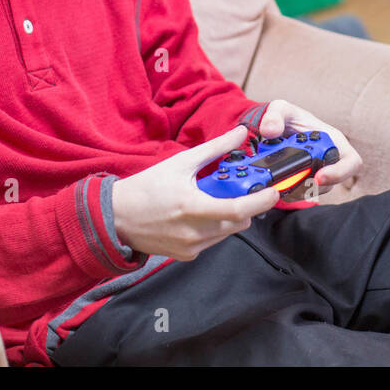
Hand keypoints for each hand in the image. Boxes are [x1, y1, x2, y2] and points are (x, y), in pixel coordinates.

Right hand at [110, 126, 279, 260]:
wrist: (116, 217)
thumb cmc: (146, 187)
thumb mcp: (181, 163)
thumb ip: (215, 149)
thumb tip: (240, 133)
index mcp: (193, 207)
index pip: (237, 210)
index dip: (260, 202)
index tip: (273, 192)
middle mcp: (194, 233)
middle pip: (238, 223)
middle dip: (245, 207)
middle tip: (239, 190)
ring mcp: (190, 248)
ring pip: (227, 233)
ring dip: (228, 217)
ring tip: (211, 200)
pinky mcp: (186, 256)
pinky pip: (212, 242)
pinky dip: (213, 228)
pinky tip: (198, 215)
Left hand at [256, 99, 362, 196]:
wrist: (275, 128)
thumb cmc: (287, 117)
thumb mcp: (281, 109)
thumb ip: (275, 115)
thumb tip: (270, 131)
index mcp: (333, 140)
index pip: (351, 162)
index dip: (340, 172)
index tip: (318, 177)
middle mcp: (329, 159)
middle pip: (332, 182)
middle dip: (312, 185)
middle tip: (292, 182)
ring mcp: (317, 172)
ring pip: (315, 190)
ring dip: (298, 190)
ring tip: (281, 181)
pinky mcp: (304, 182)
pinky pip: (301, 194)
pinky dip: (289, 193)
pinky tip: (278, 184)